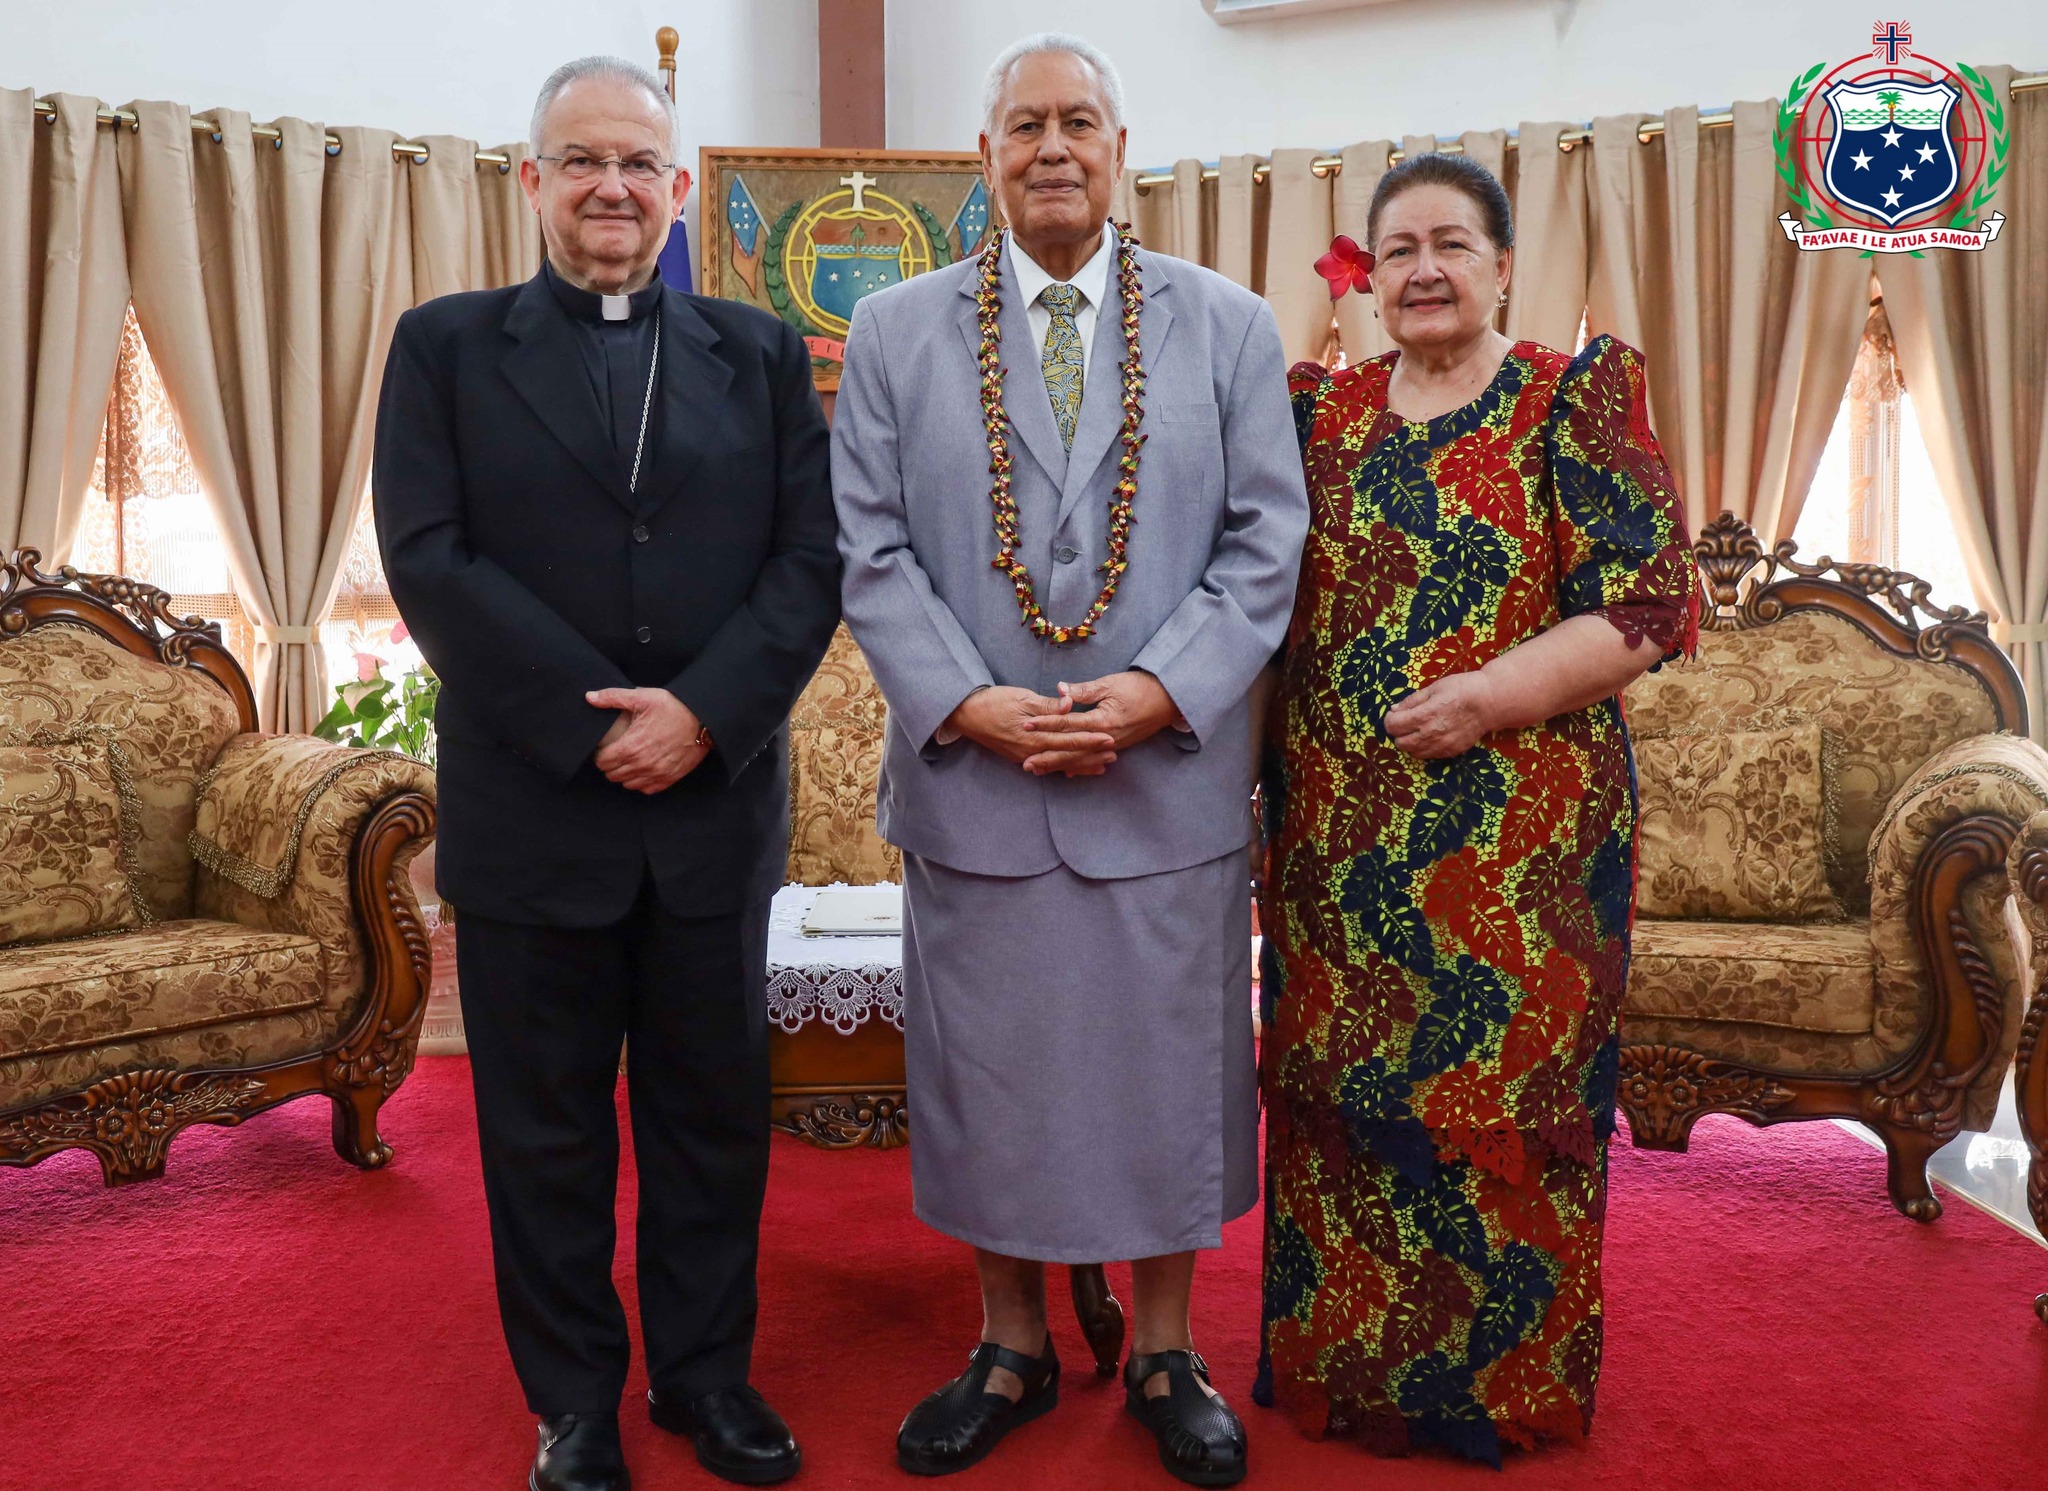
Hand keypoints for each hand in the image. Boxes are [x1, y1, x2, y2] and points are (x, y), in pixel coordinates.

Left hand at [585, 687, 710, 792]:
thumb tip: (590, 697)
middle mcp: (642, 764)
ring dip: (624, 775)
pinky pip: (646, 789)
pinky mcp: (669, 778)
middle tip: (614, 754)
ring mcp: (656, 773)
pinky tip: (642, 770)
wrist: (703, 720)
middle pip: (612, 775)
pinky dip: (641, 782)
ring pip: (627, 784)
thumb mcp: (642, 697)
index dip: (599, 755)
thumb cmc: (674, 707)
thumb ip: (613, 697)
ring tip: (627, 762)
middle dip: (610, 765)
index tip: (604, 749)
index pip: (603, 761)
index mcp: (631, 746)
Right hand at [947, 686, 1116, 776]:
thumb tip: (1069, 705)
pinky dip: (1062, 767)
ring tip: (1101, 767)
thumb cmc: (995, 702)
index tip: (1110, 739)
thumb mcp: (1022, 698)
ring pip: (1059, 764)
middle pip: (1068, 756)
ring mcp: (1025, 756)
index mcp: (1035, 735)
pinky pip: (1046, 765)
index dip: (1091, 739)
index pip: (1069, 739)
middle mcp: (1032, 751)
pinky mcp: (1020, 757)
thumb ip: (1047, 705)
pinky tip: (1073, 770)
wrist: (967, 714)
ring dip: (1081, 765)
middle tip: (1113, 757)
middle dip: (1092, 756)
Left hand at [1023, 671, 1178, 775]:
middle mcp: (1106, 738)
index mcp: (1102, 720)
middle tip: (1026, 764)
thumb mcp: (1110, 684)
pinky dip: (1080, 766)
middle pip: (1071, 749)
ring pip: (1081, 758)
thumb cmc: (1140, 687)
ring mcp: (1113, 745)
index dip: (1045, 724)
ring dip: (1059, 764)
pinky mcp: (1118, 746)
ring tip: (1040, 770)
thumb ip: (1084, 690)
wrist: (1168, 699)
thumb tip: (1060, 689)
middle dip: (1047, 756)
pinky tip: (1067, 772)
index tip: (1026, 726)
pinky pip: (1094, 759)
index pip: (1067, 724)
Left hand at [1383, 671, 1498, 758]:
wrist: (1489, 703)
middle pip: (1400, 742)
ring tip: (1418, 729)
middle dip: (1398, 732)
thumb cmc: (1461, 689)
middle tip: (1405, 722)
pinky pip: (1428, 755)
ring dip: (1410, 741)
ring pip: (1413, 752)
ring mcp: (1441, 745)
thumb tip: (1394, 710)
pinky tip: (1430, 736)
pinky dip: (1423, 748)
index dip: (1390, 719)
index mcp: (1424, 715)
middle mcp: (1430, 734)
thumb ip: (1412, 701)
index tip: (1394, 714)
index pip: (1393, 725)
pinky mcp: (1450, 752)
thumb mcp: (1434, 688)